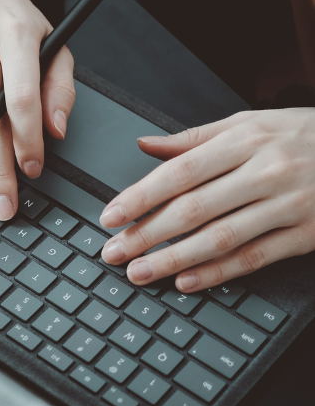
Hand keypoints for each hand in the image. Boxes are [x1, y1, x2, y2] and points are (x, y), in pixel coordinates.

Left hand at [99, 108, 314, 291]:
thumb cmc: (302, 135)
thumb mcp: (250, 123)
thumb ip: (194, 138)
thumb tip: (144, 145)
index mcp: (244, 140)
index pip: (179, 173)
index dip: (140, 197)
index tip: (110, 216)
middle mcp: (265, 172)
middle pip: (194, 209)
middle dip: (147, 234)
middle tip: (113, 252)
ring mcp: (288, 205)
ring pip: (221, 237)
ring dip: (174, 258)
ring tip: (140, 272)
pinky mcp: (307, 233)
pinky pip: (256, 257)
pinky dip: (219, 272)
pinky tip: (187, 282)